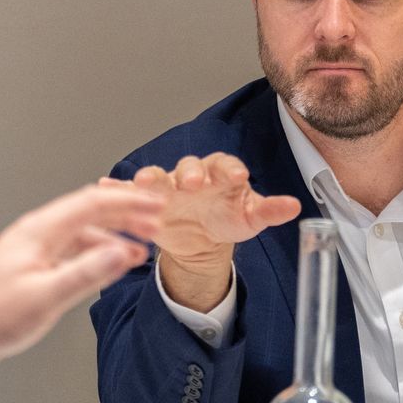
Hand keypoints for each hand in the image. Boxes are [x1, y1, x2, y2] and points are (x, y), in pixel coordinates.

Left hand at [0, 183, 162, 383]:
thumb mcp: (46, 297)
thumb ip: (88, 273)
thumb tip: (124, 252)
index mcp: (38, 231)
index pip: (93, 203)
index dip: (130, 202)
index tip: (157, 204)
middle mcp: (35, 233)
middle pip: (89, 212)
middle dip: (126, 214)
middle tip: (157, 221)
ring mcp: (31, 249)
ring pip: (81, 232)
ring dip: (113, 236)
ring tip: (140, 247)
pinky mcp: (29, 267)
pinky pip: (70, 249)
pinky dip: (95, 252)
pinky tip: (105, 266)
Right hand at [110, 153, 299, 310]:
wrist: (201, 237)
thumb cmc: (227, 219)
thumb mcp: (250, 219)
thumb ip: (269, 211)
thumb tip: (295, 207)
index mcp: (221, 174)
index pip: (226, 166)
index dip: (230, 170)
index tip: (238, 176)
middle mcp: (193, 174)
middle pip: (190, 167)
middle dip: (189, 173)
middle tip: (190, 183)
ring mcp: (168, 186)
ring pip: (158, 176)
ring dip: (149, 178)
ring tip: (141, 182)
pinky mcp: (148, 199)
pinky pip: (130, 191)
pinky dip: (118, 188)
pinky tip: (107, 186)